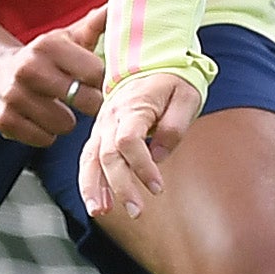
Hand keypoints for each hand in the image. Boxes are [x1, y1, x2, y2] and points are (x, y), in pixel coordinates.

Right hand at [0, 6, 105, 146]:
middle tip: (82, 99)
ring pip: (65, 125)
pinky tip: (39, 118)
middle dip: (89, 103)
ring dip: (66, 121)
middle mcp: (28, 68)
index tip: (94, 80)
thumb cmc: (44, 57)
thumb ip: (96, 24)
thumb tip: (117, 7)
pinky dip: (46, 133)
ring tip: (56, 107)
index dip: (101, 80)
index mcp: (48, 45)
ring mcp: (14, 95)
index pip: (96, 72)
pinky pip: (45, 139)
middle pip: (86, 101)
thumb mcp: (68, 37)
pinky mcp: (4, 120)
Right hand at [80, 69, 202, 218]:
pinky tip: (97, 204)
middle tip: (135, 211)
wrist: (150, 62)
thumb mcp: (186, 96)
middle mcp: (112, 117)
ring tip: (100, 212)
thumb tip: (160, 155)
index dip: (142, 166)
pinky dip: (90, 182)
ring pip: (90, 158)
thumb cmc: (172, 81)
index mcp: (134, 106)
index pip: (129, 140)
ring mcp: (102, 126)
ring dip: (94, 187)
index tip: (158, 188)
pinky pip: (88, 159)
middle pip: (109, 155)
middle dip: (120, 186)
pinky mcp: (100, 134)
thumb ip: (175, 126)